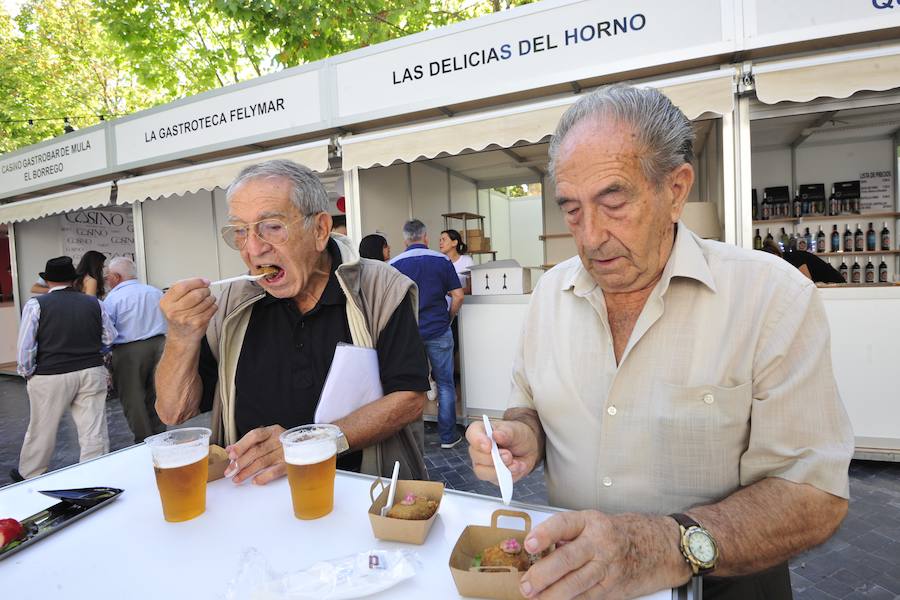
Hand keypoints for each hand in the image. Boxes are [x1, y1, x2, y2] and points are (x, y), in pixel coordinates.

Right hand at [159, 278, 216, 341]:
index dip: (196, 282)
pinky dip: (213, 306)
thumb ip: (184, 289)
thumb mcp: (173, 302)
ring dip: (210, 298)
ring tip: (208, 300)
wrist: (181, 337)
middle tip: (206, 291)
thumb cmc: (179, 316)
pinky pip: (211, 309)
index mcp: (166, 302)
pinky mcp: (197, 323)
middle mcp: (174, 311)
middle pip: (196, 294)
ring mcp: (186, 318)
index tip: (204, 281)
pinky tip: (209, 308)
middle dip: (205, 290)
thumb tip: (203, 281)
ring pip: (206, 301)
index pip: (182, 286)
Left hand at [223, 425, 286, 484]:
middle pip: (256, 451)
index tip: (231, 455)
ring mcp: (285, 452)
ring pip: (263, 462)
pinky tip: (255, 481)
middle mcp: (279, 440)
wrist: (305, 447)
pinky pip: (275, 471)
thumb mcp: (265, 439)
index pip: (254, 435)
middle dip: (240, 462)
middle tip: (229, 472)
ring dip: (247, 472)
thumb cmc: (280, 444)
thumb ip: (247, 443)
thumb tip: (230, 450)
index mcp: (272, 431)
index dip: (241, 445)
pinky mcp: (290, 464)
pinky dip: (264, 477)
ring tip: (237, 478)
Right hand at [466, 419, 538, 482]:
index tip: (489, 446)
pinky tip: (518, 467)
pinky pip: (496, 480)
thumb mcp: (515, 430)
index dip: (478, 441)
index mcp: (481, 432)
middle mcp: (478, 449)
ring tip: (516, 463)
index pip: (472, 434)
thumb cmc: (516, 436)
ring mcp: (483, 464)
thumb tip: (497, 435)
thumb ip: (507, 432)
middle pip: (476, 456)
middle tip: (508, 455)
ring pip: (483, 472)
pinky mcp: (491, 476)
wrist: (527, 449)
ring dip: (501, 469)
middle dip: (493, 458)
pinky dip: (509, 475)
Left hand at [519, 511, 682, 599]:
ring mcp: (608, 567)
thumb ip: (568, 535)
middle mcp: (600, 543)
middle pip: (567, 559)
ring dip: (552, 594)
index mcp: (590, 521)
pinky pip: (587, 597)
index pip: (563, 525)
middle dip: (543, 574)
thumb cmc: (619, 533)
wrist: (658, 547)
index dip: (545, 534)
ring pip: (576, 584)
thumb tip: (539, 551)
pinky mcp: (613, 588)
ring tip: (535, 598)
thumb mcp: (593, 523)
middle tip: (526, 584)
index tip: (529, 544)